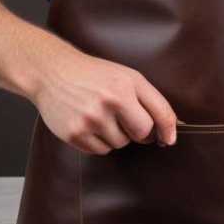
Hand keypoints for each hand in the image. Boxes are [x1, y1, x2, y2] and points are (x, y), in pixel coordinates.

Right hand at [32, 40, 178, 154]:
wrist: (52, 72)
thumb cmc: (94, 75)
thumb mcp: (126, 77)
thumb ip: (150, 100)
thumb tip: (171, 131)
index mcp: (127, 83)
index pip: (159, 113)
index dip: (168, 129)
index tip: (169, 139)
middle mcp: (110, 100)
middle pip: (142, 134)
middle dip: (138, 131)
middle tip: (124, 118)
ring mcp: (91, 118)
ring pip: (121, 144)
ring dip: (116, 135)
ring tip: (100, 114)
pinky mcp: (75, 134)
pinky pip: (102, 151)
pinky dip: (99, 141)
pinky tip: (89, 123)